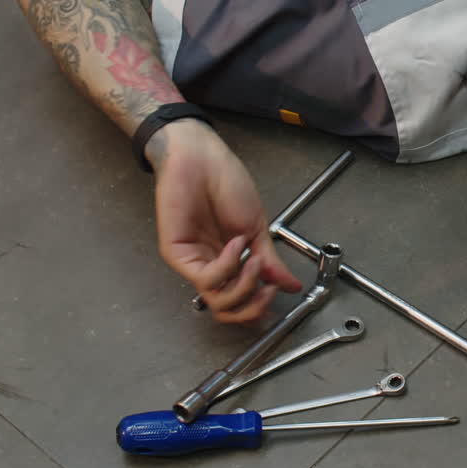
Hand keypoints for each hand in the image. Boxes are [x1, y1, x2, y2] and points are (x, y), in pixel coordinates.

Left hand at [147, 119, 302, 323]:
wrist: (201, 157)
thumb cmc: (224, 182)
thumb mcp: (256, 227)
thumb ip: (270, 259)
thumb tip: (289, 283)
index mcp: (229, 261)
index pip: (240, 301)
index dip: (259, 306)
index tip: (277, 292)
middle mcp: (210, 265)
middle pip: (226, 310)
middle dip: (252, 307)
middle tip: (268, 291)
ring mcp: (193, 262)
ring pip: (216, 301)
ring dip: (243, 285)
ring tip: (254, 261)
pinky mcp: (177, 254)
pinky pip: (206, 278)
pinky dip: (228, 265)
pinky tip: (236, 243)